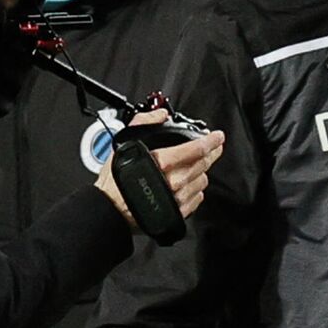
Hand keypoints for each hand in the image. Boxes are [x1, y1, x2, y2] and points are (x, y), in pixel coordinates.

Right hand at [93, 110, 225, 231]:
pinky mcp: (177, 212)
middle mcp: (172, 181)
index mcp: (161, 162)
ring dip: (200, 172)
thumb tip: (160, 114)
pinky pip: (197, 198)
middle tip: (212, 148)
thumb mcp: (125, 144)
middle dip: (209, 154)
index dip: (211, 141)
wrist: (109, 209)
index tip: (218, 137)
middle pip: (202, 164)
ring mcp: (176, 198)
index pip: (196, 149)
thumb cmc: (115, 179)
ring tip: (193, 167)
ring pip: (201, 180)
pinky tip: (187, 185)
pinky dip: (195, 190)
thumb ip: (144, 123)